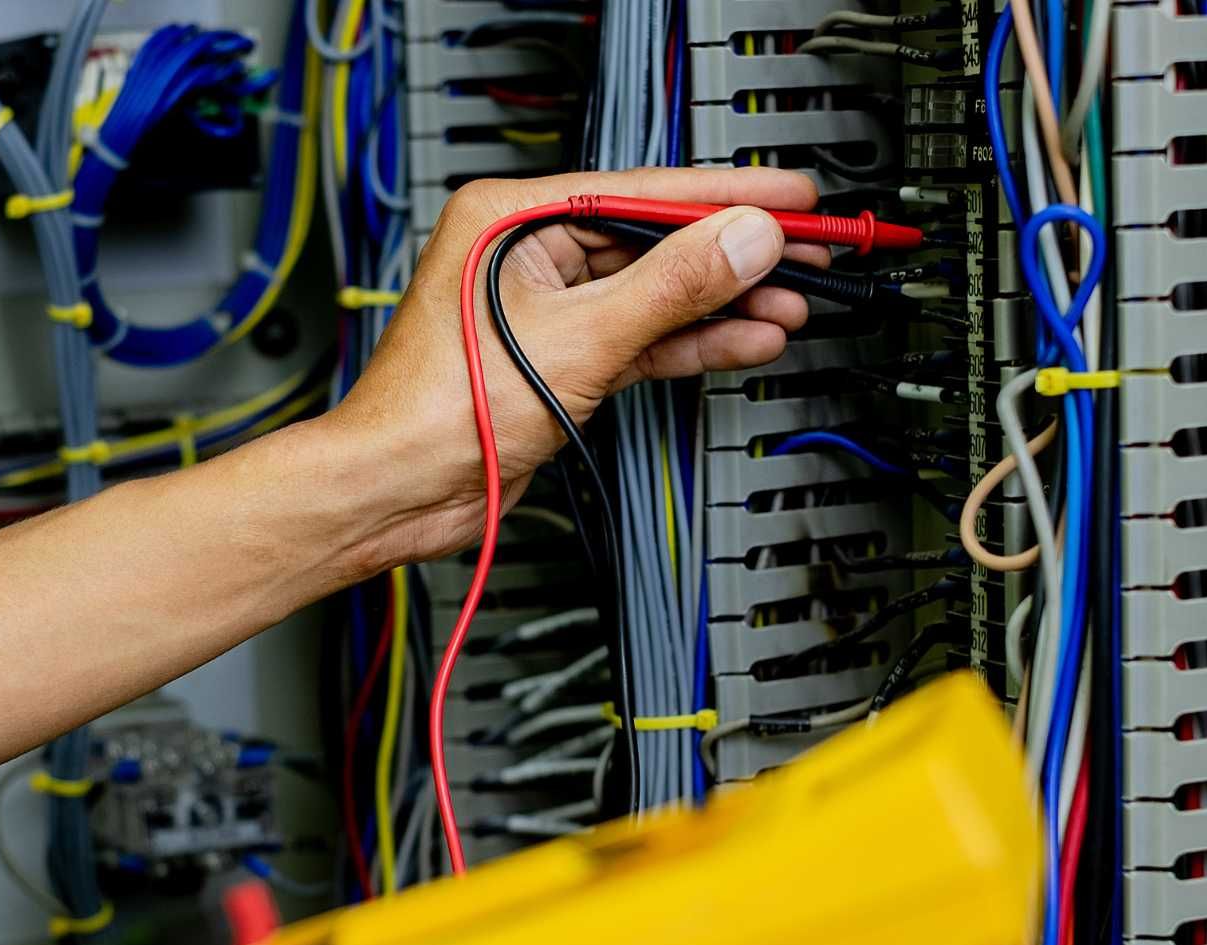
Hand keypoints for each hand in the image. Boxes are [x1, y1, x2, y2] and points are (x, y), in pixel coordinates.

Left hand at [324, 166, 824, 563]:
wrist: (398, 491)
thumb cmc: (437, 411)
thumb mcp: (579, 338)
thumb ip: (671, 286)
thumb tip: (741, 239)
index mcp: (510, 217)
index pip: (643, 191)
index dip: (725, 196)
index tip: (790, 197)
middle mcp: (526, 254)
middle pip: (656, 241)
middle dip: (734, 254)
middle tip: (808, 251)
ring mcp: (548, 308)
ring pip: (655, 293)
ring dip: (722, 304)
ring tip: (790, 303)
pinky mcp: (563, 358)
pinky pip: (643, 337)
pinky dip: (692, 341)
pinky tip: (745, 338)